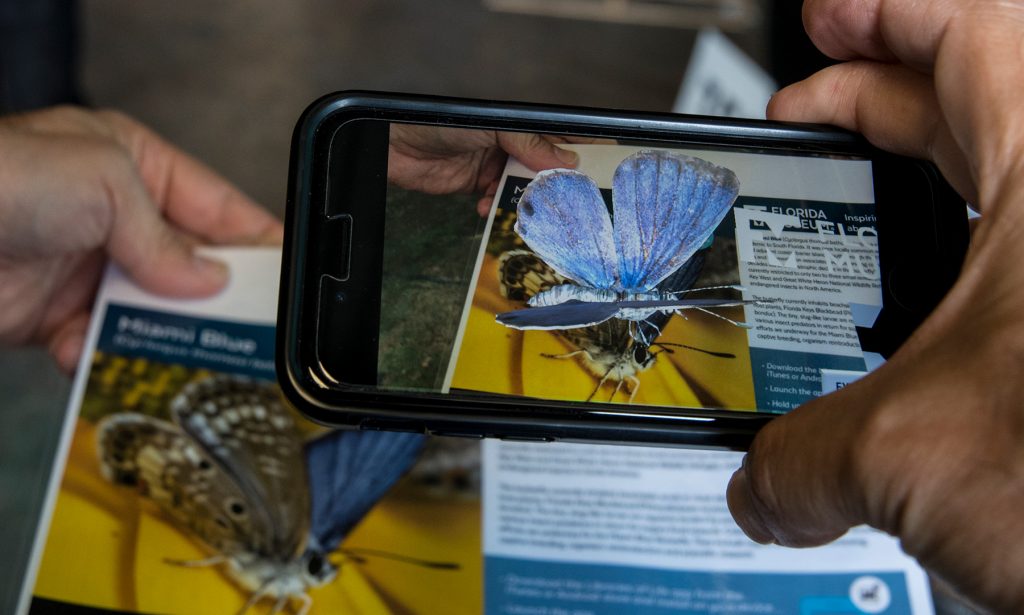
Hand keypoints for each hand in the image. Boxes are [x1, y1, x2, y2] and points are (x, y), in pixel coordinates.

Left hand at [0, 106, 282, 373]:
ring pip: (154, 313)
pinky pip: (105, 345)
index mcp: (137, 165)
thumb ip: (167, 237)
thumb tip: (210, 282)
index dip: (258, 244)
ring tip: (196, 357)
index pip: (219, 208)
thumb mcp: (105, 183)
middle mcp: (118, 217)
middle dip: (219, 298)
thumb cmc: (0, 179)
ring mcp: (89, 269)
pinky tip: (112, 358)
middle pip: (193, 267)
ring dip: (169, 336)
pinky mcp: (57, 316)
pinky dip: (111, 358)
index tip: (290, 282)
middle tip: (255, 330)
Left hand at [387, 125, 586, 215]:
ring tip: (525, 210)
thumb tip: (566, 161)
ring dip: (524, 202)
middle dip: (554, 188)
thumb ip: (530, 143)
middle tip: (566, 205)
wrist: (396, 143)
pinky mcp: (478, 186)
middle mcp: (513, 144)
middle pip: (547, 170)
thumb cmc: (439, 121)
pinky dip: (496, 208)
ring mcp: (496, 166)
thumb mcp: (493, 127)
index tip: (602, 174)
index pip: (562, 138)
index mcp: (521, 124)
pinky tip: (487, 206)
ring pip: (524, 191)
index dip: (583, 154)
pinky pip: (499, 202)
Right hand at [726, 1, 1023, 610]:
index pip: (970, 30)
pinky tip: (930, 334)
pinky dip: (974, 281)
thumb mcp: (914, 448)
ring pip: (1014, 191)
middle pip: (984, 103)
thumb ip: (803, 459)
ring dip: (929, 192)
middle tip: (811, 118)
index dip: (886, 14)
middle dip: (881, 104)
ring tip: (858, 218)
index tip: (829, 20)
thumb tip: (764, 488)